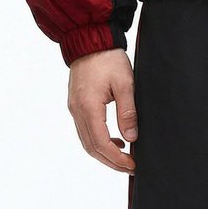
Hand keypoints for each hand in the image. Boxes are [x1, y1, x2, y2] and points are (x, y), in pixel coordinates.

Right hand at [67, 48, 137, 172]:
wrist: (89, 41)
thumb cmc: (108, 58)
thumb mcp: (125, 83)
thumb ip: (128, 112)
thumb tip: (131, 138)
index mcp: (88, 107)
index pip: (101, 143)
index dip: (117, 158)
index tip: (132, 165)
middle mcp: (77, 111)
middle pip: (92, 148)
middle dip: (111, 162)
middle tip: (130, 168)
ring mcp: (74, 109)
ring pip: (87, 142)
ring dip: (105, 154)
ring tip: (124, 159)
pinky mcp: (76, 106)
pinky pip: (85, 131)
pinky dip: (99, 141)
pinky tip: (115, 141)